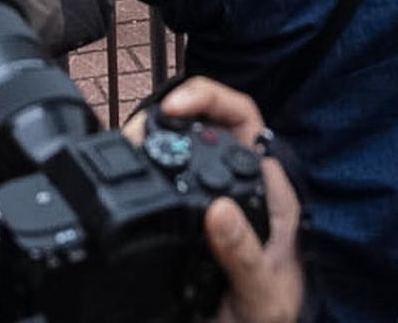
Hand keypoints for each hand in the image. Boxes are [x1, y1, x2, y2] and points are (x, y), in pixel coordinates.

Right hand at [126, 80, 303, 322]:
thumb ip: (245, 256)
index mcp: (268, 193)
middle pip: (206, 120)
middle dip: (168, 110)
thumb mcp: (262, 297)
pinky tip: (130, 171)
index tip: (174, 108)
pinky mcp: (187, 216)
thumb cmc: (269, 321)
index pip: (242, 118)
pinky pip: (165, 175)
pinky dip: (145, 165)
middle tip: (137, 128)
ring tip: (128, 145)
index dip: (209, 98)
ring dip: (154, 134)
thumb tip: (219, 210)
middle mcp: (241, 186)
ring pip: (183, 142)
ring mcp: (213, 198)